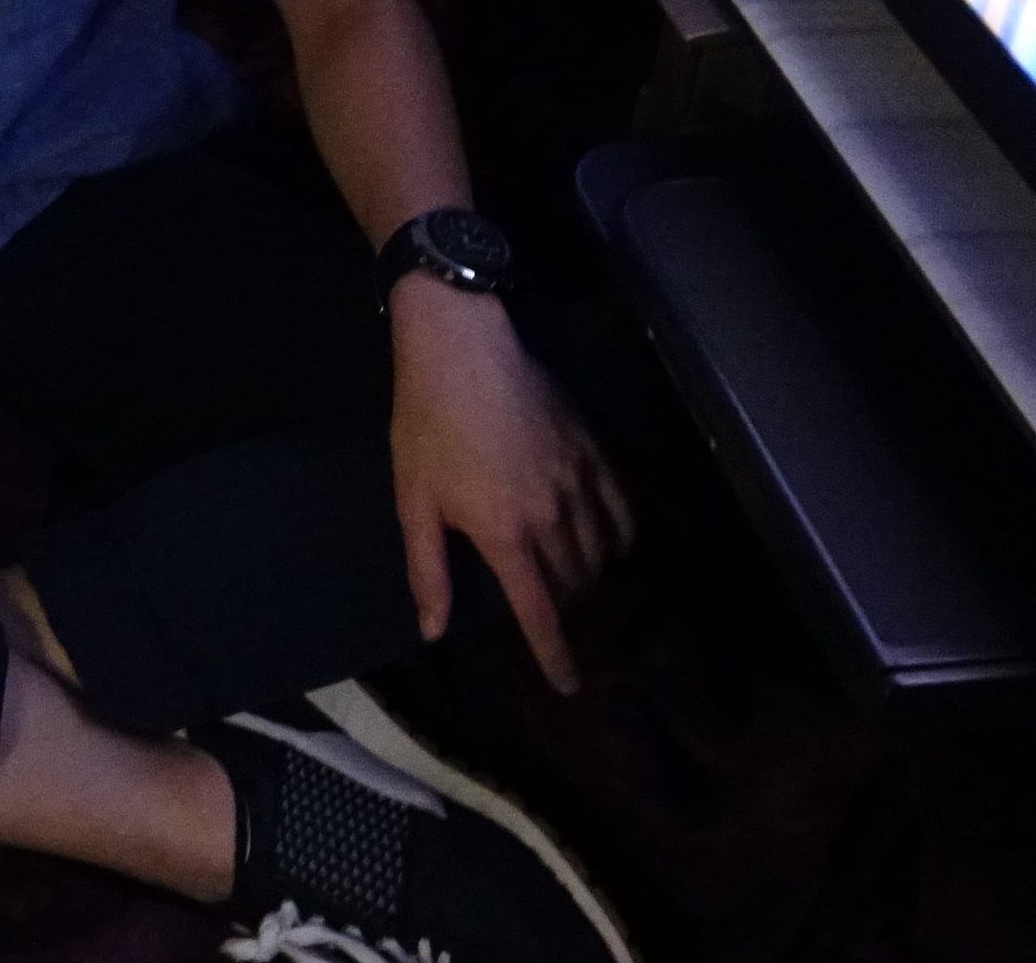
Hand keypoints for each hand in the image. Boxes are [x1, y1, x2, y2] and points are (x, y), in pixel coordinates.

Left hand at [387, 283, 632, 692]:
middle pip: (574, 584)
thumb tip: (433, 630)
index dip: (554, 654)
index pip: (538, 611)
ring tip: (578, 583)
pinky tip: (614, 542)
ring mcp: (577, 481)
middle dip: (567, 608)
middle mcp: (550, 516)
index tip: (569, 685)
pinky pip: (621, 507)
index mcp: (503, 534)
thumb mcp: (414, 500)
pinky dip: (621, 534)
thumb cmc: (426, 424)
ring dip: (592, 576)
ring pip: (601, 550)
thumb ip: (428, 569)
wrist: (461, 349)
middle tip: (554, 612)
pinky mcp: (592, 449)